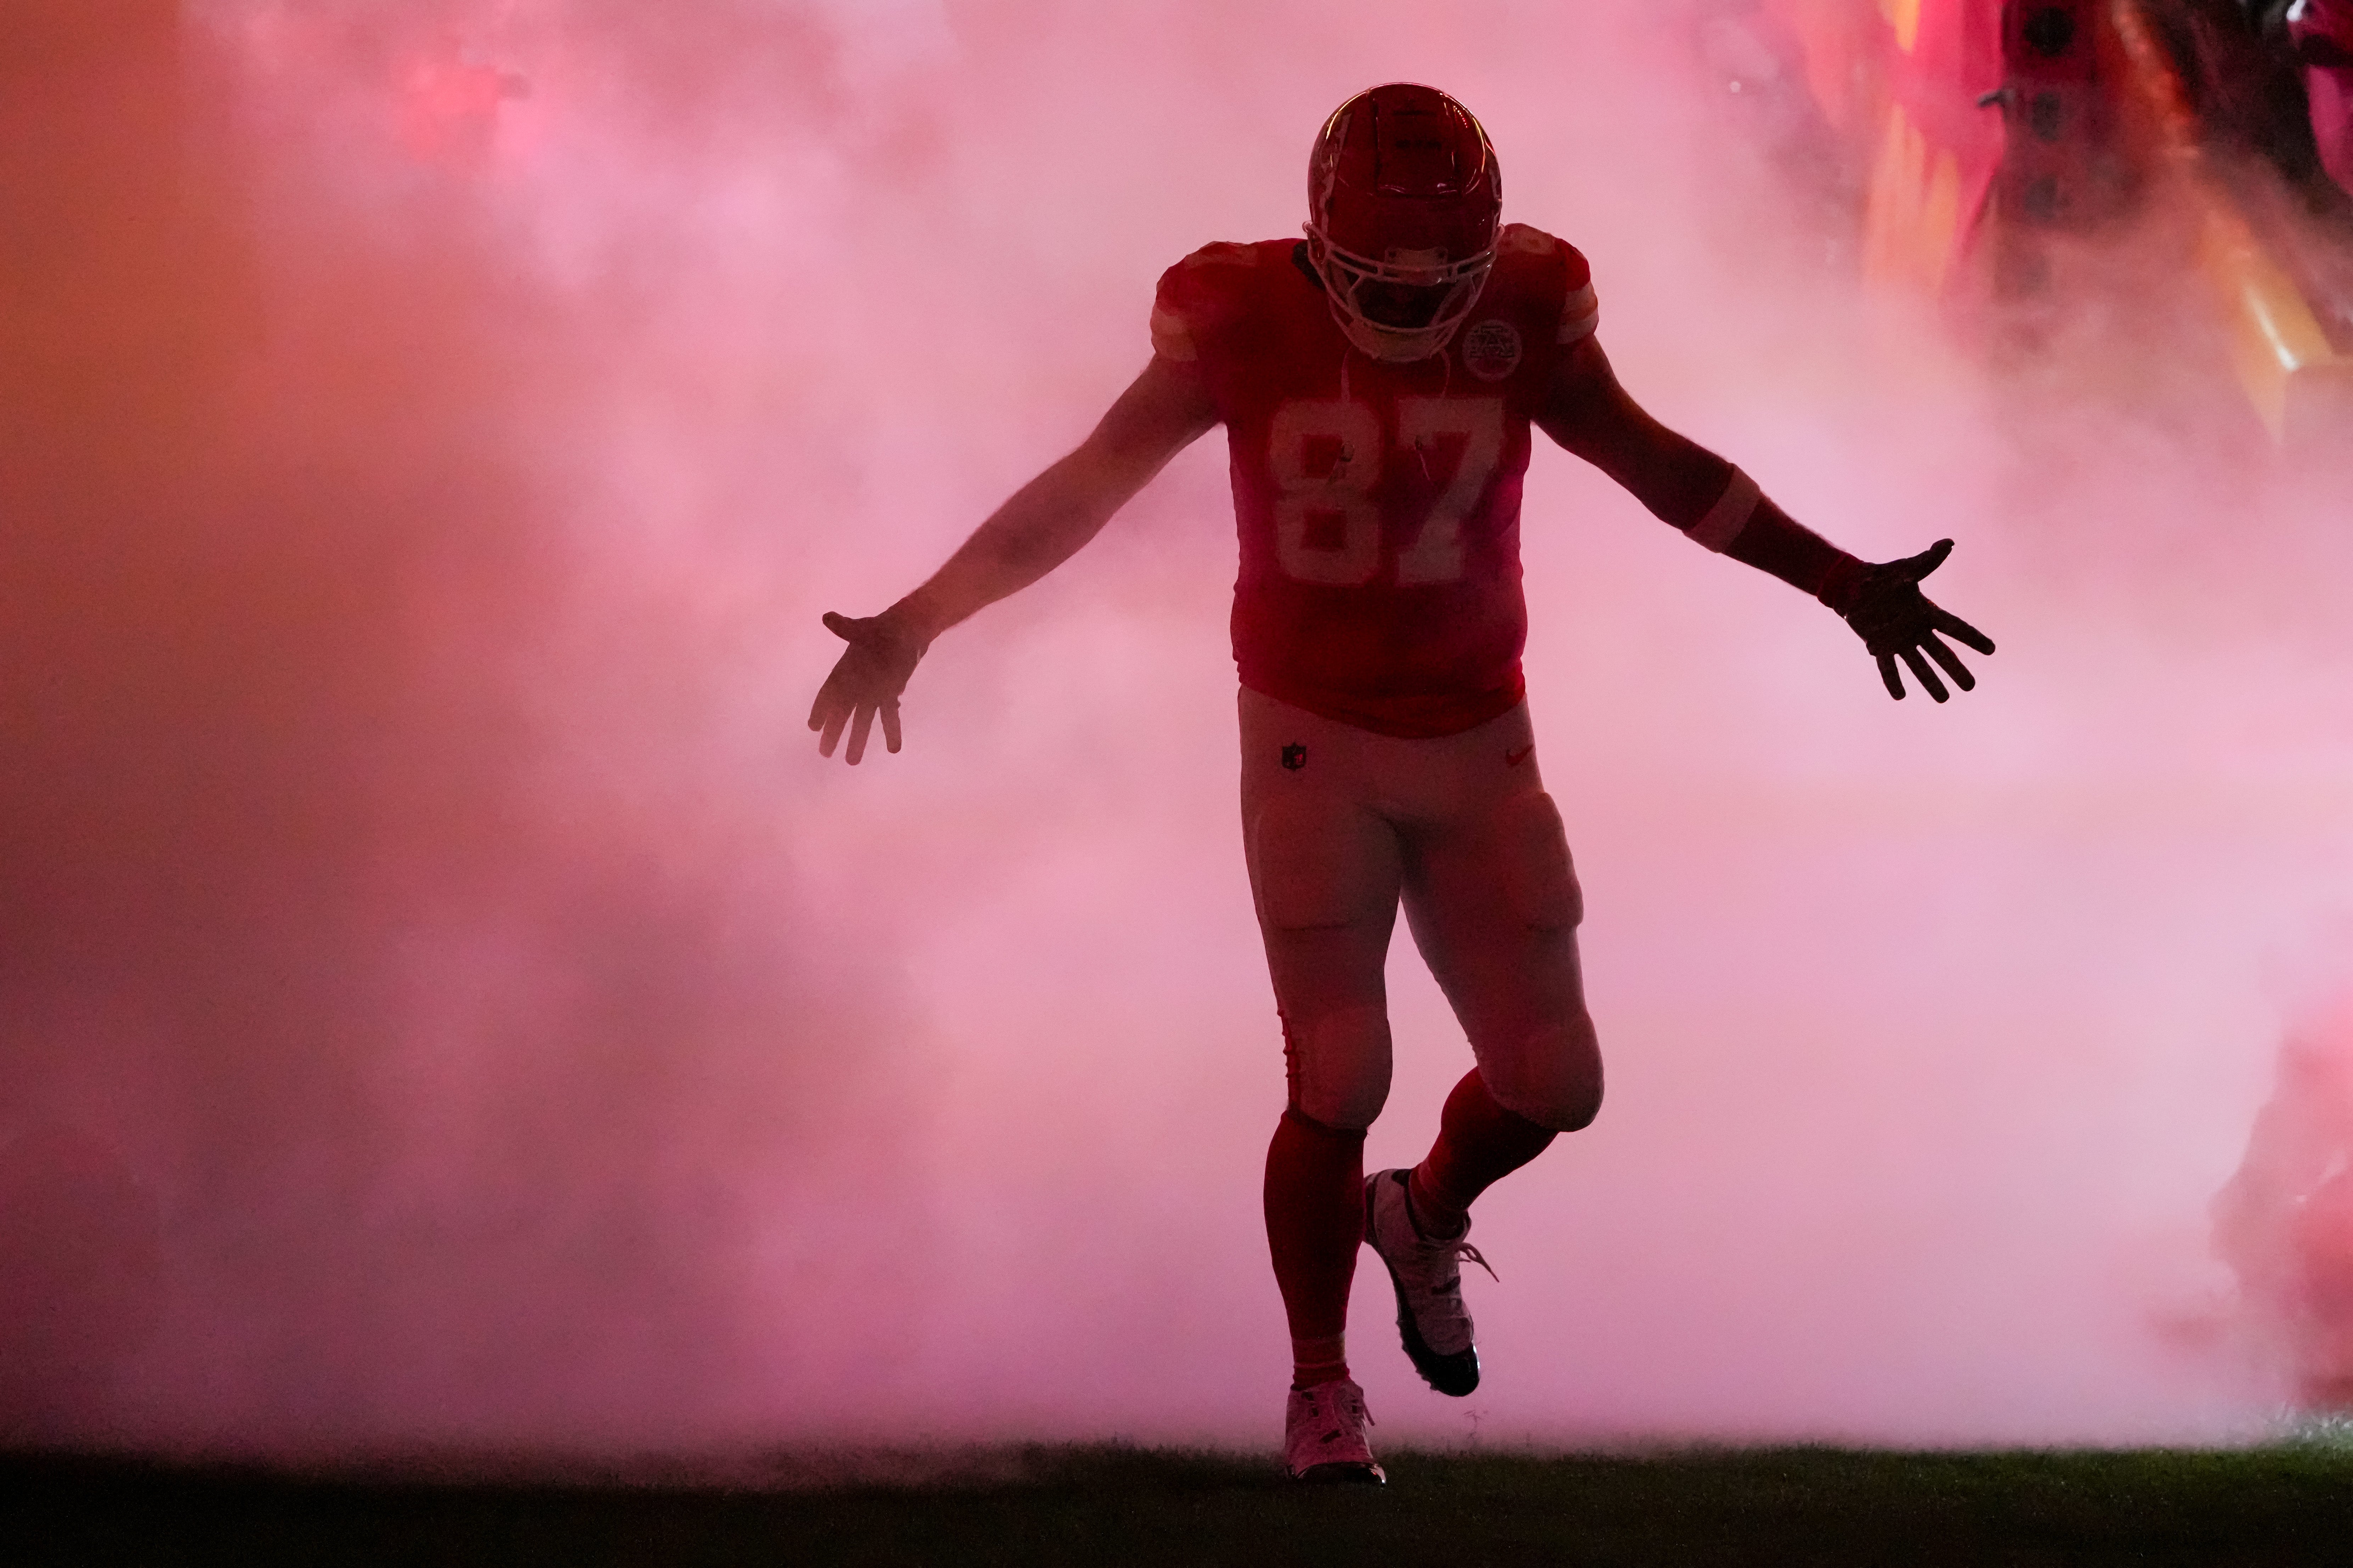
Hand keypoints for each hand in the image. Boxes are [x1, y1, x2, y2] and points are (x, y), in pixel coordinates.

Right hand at [809, 609, 926, 762]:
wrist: (908, 630)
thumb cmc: (882, 628)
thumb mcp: (862, 628)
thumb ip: (846, 628)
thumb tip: (828, 618)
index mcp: (844, 670)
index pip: (828, 693)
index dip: (820, 710)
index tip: (813, 727)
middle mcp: (856, 684)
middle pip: (843, 712)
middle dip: (834, 732)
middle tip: (826, 753)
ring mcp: (873, 691)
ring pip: (864, 719)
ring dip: (859, 739)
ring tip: (853, 761)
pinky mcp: (890, 693)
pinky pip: (890, 716)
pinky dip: (892, 731)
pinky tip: (894, 749)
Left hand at [1830, 540, 1994, 701]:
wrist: (1855, 585)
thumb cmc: (1885, 576)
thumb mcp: (1907, 568)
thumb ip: (1928, 561)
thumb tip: (1947, 542)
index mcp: (1927, 612)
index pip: (1955, 627)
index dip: (1973, 639)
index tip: (1991, 650)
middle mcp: (1916, 630)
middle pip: (1941, 654)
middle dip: (1956, 670)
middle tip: (1970, 687)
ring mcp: (1898, 640)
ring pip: (1918, 665)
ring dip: (1930, 682)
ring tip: (1944, 699)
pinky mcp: (1878, 646)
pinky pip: (1887, 667)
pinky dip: (1892, 680)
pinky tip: (1900, 696)